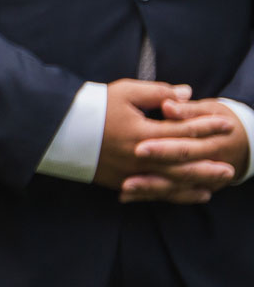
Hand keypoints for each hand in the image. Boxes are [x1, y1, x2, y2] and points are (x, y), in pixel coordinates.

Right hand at [93, 80, 237, 202]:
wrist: (55, 129)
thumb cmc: (91, 106)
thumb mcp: (123, 92)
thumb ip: (157, 93)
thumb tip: (185, 94)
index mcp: (141, 132)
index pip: (182, 131)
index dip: (206, 127)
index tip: (226, 123)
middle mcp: (139, 157)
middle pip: (183, 162)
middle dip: (209, 162)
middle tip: (232, 163)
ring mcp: (130, 172)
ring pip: (173, 181)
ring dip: (199, 181)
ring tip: (220, 180)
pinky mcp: (121, 182)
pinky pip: (156, 192)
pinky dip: (178, 194)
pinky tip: (195, 193)